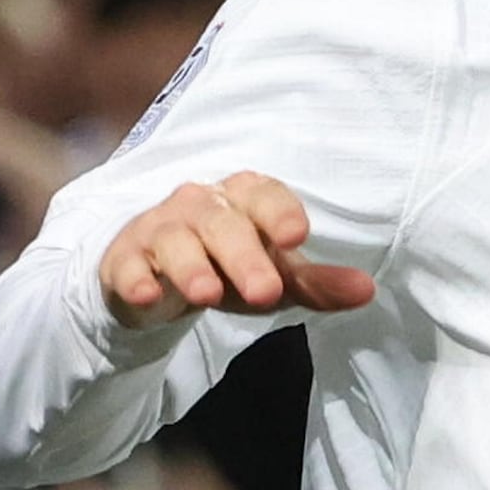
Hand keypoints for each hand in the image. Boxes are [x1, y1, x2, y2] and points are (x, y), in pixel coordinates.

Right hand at [96, 172, 373, 329]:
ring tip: (208, 295)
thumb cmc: (227, 268)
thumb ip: (317, 284)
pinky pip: (127, 264)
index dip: (279, 212)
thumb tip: (366, 290)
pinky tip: (146, 296)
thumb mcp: (275, 278)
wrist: (157, 281)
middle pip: (222, 222)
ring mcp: (158, 229)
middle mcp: (200, 204)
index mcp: (243, 198)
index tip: (296, 237)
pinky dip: (135, 278)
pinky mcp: (123, 259)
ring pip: (174, 239)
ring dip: (191, 267)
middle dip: (244, 256)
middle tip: (266, 293)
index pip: (264, 193)